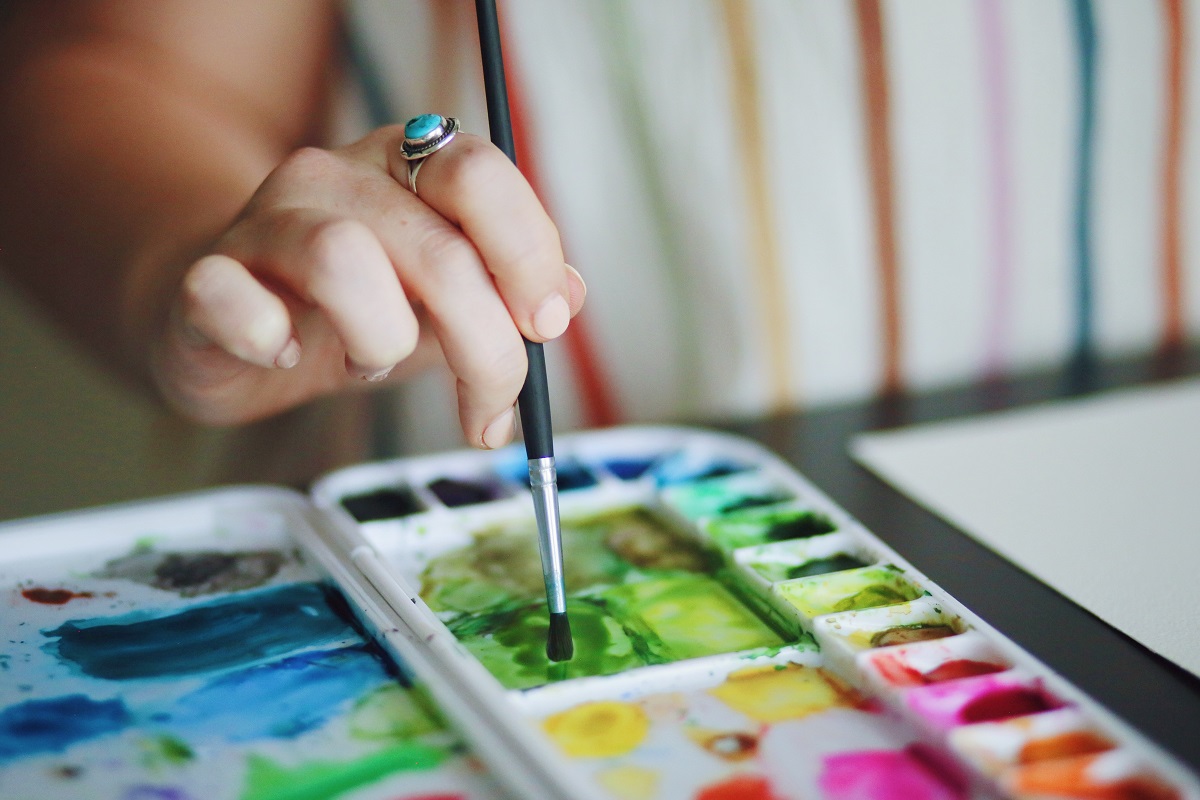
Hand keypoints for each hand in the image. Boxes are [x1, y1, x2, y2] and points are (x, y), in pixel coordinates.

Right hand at [150, 125, 585, 448]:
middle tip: (489, 411)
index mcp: (404, 166)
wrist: (231, 322)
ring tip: (370, 361)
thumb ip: (507, 293)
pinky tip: (283, 355)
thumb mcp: (446, 301)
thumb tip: (571, 296)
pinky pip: (231, 298)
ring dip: (382, 341)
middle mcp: (334, 176)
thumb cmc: (351, 311)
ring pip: (343, 262)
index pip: (480, 176)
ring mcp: (263, 221)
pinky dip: (268, 339)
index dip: (528, 254)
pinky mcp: (204, 277)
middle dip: (486, 349)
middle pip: (437, 250)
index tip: (544, 326)